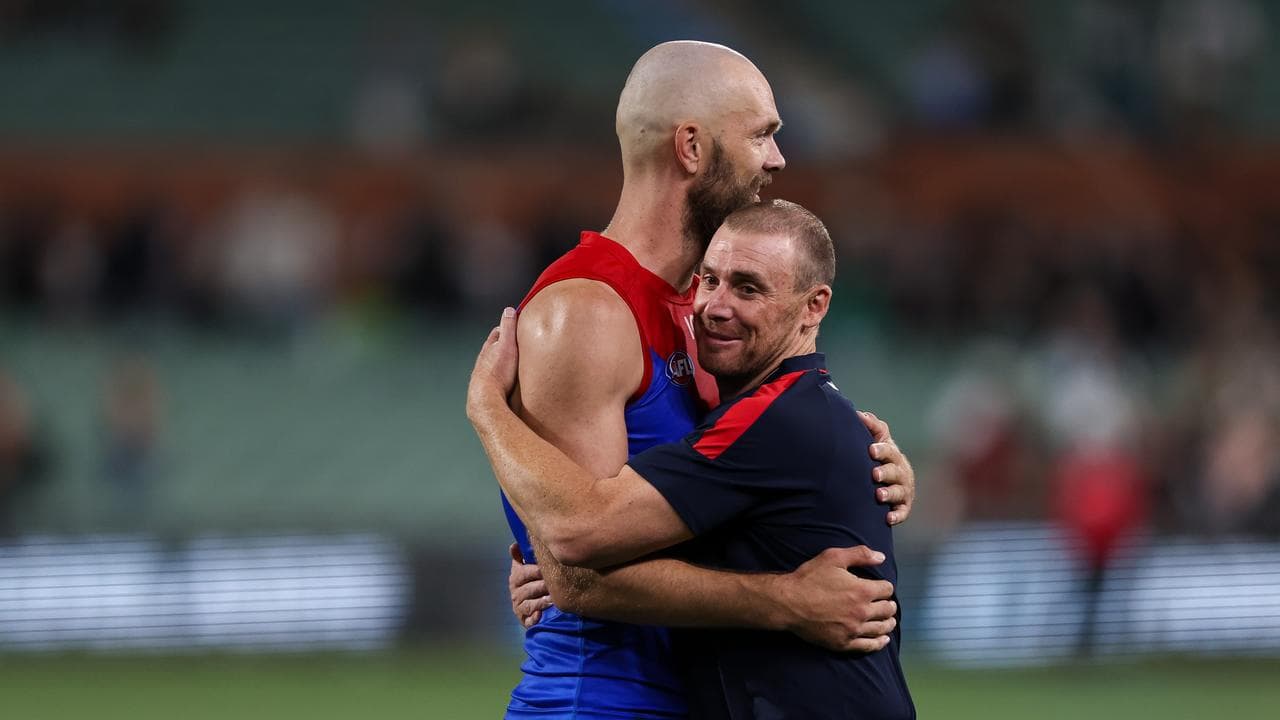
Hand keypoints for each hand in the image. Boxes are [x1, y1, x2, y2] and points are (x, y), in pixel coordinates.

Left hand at [467, 307, 519, 421]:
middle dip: (504, 345)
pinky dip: (502, 375)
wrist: (486, 398)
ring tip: (514, 363)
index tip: (515, 325)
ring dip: (502, 362)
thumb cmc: (498, 372)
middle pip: (494, 348)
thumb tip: (509, 310)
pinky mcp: (487, 387)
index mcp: (489, 348)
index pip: (497, 332)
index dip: (506, 328)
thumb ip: (508, 327)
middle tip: (516, 343)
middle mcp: (484, 360)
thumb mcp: (506, 345)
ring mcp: (484, 374)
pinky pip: (496, 378)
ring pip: (494, 364)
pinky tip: (508, 381)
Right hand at [509, 543, 552, 628]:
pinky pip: (529, 621)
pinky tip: (540, 616)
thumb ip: (519, 556)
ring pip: (530, 604)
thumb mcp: (523, 568)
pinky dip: (534, 618)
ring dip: (541, 602)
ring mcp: (519, 608)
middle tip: (554, 584)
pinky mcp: (525, 621)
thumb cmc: (529, 582)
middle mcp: (516, 594)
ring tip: (552, 599)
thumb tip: (514, 545)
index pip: (523, 573)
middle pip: (529, 589)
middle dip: (542, 586)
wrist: (527, 606)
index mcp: (515, 579)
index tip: (544, 568)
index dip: (534, 571)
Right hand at [775, 546, 896, 652]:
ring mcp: (853, 629)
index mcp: (862, 590)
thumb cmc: (809, 578)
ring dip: (888, 624)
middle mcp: (862, 612)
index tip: (882, 588)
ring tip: (889, 621)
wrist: (788, 603)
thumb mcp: (833, 557)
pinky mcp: (844, 643)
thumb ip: (860, 554)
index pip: (887, 590)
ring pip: (881, 629)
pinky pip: (868, 646)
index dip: (885, 587)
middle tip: (889, 605)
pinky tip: (883, 640)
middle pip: (887, 610)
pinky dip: (879, 643)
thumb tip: (881, 557)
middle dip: (890, 606)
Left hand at [859, 410, 914, 525]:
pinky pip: (902, 511)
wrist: (891, 481)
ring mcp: (903, 489)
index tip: (871, 449)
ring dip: (890, 493)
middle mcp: (901, 471)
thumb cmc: (880, 457)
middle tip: (874, 474)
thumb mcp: (878, 441)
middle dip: (886, 472)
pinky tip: (888, 518)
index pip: (889, 449)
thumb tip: (859, 414)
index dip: (881, 449)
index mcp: (892, 454)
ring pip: (899, 491)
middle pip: (895, 470)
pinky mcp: (903, 506)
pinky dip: (897, 515)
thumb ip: (872, 427)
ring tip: (879, 495)